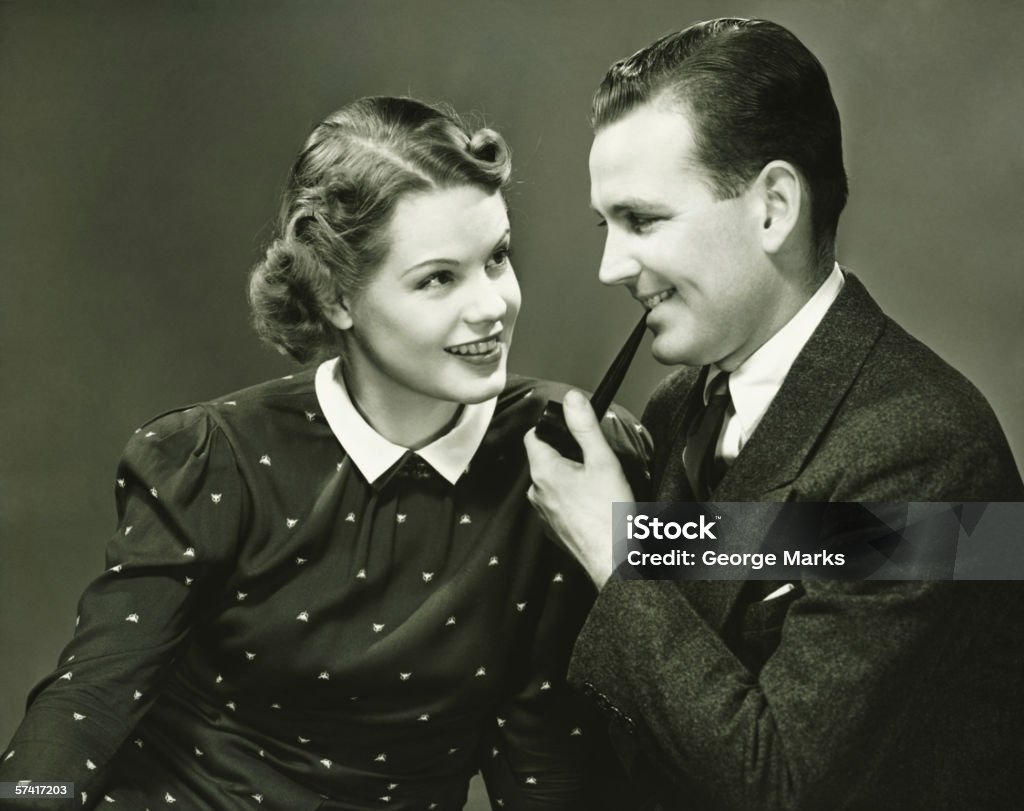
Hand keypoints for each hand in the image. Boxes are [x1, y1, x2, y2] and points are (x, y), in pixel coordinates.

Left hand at [524, 390, 635, 587]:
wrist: (614, 561)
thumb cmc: (610, 514)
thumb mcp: (602, 461)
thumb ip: (584, 427)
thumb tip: (571, 398)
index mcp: (543, 471)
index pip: (533, 436)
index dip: (551, 427)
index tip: (573, 430)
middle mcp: (536, 492)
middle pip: (544, 459)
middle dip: (565, 454)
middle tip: (594, 459)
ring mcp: (543, 513)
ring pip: (552, 482)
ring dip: (569, 477)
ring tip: (598, 484)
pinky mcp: (553, 529)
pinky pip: (558, 503)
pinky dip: (572, 499)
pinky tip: (594, 504)